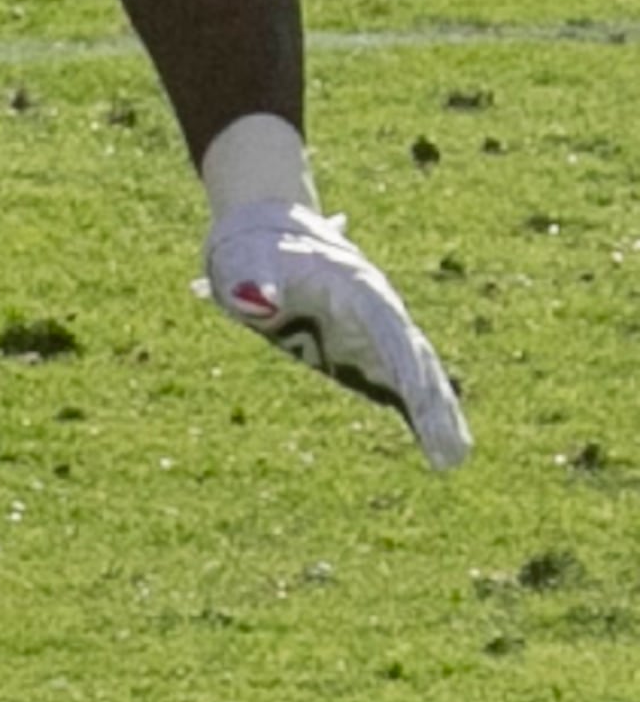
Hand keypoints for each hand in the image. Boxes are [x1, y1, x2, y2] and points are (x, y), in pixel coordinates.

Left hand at [199, 200, 472, 468]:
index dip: (406, 366)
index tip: (421, 399)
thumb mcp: (248, 261)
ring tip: (453, 459)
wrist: (267, 242)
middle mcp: (376, 314)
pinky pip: (398, 387)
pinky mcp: (364, 354)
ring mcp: (374, 336)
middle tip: (452, 451)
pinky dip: (417, 415)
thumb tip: (260, 299)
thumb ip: (255, 279)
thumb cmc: (256, 253)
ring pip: (415, 378)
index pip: (390, 331)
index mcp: (356, 288)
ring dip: (435, 416)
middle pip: (413, 360)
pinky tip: (438, 452)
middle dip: (432, 404)